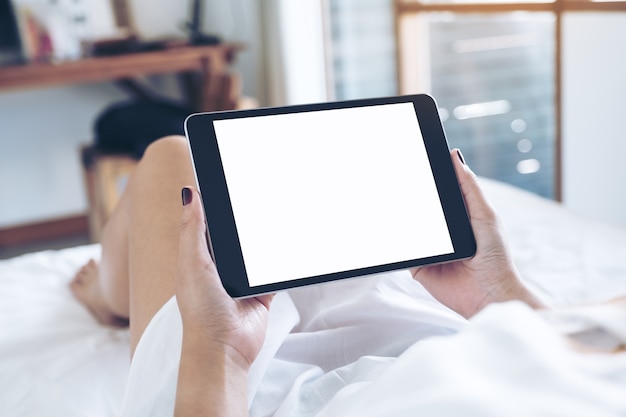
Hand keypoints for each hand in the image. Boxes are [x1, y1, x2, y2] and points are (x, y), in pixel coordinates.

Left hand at [174, 187, 273, 416]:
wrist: (225, 347)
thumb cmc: (202, 309)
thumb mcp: (193, 262)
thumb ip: (193, 229)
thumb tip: (189, 193)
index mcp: (199, 257)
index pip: (208, 223)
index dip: (217, 204)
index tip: (228, 181)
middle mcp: (220, 268)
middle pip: (236, 236)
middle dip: (246, 220)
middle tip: (260, 193)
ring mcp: (242, 281)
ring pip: (257, 253)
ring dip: (265, 241)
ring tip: (279, 214)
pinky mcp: (262, 293)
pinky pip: (274, 273)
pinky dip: (280, 264)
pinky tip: (289, 246)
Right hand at [411, 149, 544, 318]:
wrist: (489, 294)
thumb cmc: (495, 257)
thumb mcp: (485, 215)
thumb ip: (469, 188)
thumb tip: (455, 157)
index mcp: (458, 216)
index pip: (439, 193)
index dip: (429, 178)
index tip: (417, 161)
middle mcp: (442, 232)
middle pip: (421, 209)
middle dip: (411, 197)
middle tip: (400, 179)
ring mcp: (429, 249)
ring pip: (410, 229)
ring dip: (403, 219)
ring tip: (394, 204)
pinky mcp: (419, 267)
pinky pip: (405, 251)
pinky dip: (400, 243)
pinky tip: (398, 232)